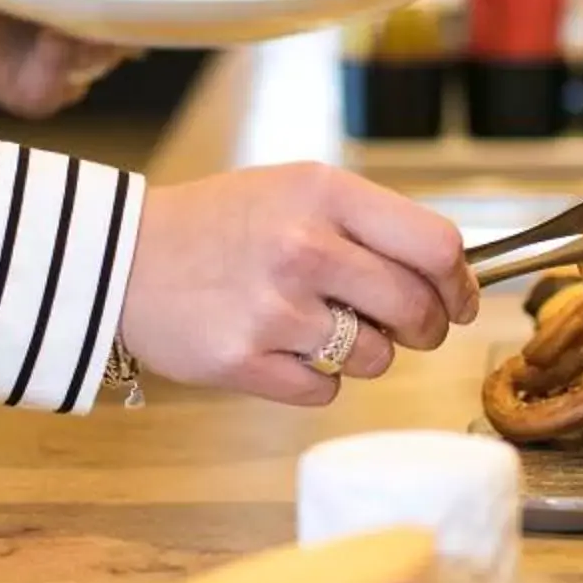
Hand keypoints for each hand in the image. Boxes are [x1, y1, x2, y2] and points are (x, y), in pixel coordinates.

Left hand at [0, 0, 124, 116]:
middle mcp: (88, 38)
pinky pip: (63, 88)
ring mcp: (63, 71)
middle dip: (136, 15)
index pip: (147, 2)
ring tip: (88, 7)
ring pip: (101, 61)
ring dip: (97, 37)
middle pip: (131, 35)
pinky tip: (54, 35)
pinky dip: (60, 64)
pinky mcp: (35, 95)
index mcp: (99, 0)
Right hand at [120, 164, 479, 405]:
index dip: (460, 282)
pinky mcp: (245, 361)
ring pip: (375, 358)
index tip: (459, 299)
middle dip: (426, 328)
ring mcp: (274, 309)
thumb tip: (452, 273)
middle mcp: (304, 248)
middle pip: (416, 309)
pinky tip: (282, 349)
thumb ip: (370, 222)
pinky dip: (316, 380)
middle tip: (409, 328)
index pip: (436, 245)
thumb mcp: (297, 190)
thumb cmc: (222, 223)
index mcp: (324, 194)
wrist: (123, 257)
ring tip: (322, 328)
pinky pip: (325, 391)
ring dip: (365, 353)